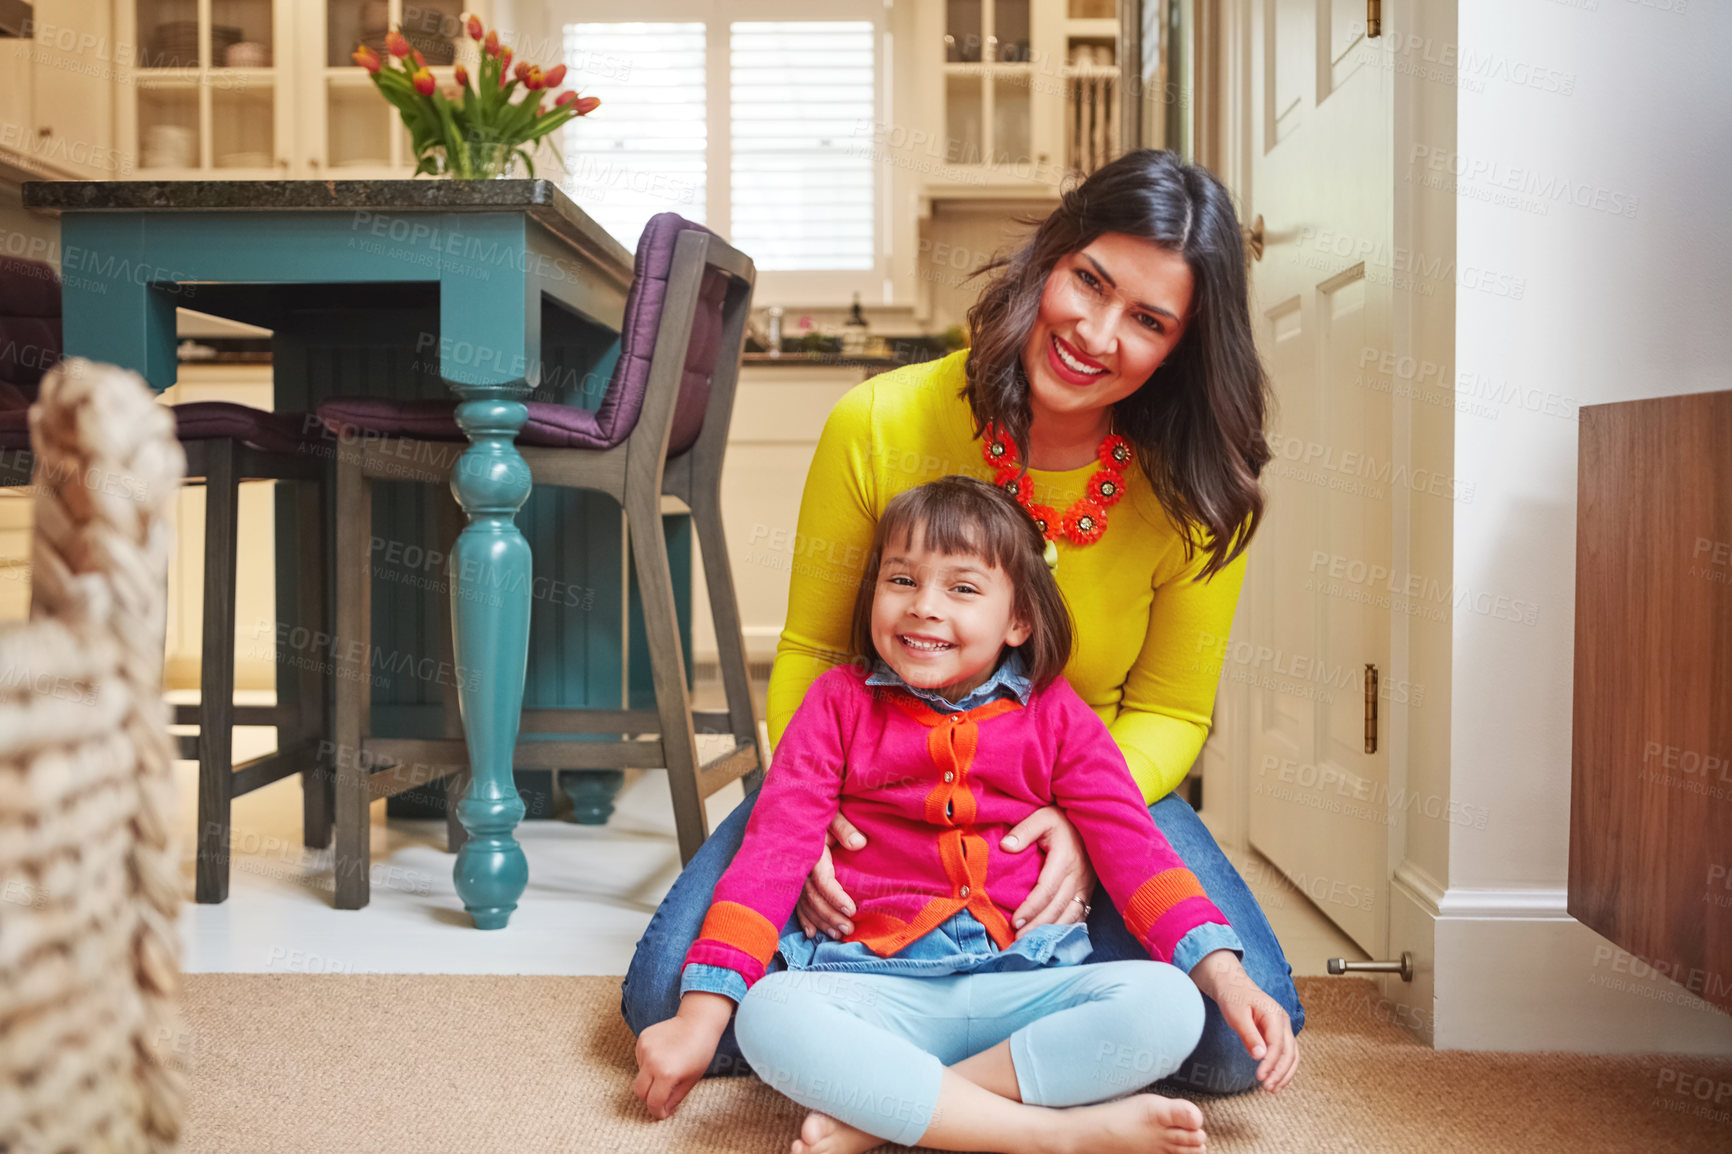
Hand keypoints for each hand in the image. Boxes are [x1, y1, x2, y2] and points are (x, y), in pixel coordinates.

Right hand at [632, 993, 731, 1118]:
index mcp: (666, 1074)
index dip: (657, 1112)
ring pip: (640, 1075)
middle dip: (649, 1099)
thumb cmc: (700, 1051)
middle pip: (640, 1091)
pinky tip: (663, 1056)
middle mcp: (652, 1061)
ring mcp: (644, 1048)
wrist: (698, 1021)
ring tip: (668, 1068)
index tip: (662, 1114)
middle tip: (661, 1097)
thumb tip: (663, 1111)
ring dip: (650, 1078)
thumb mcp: (691, 1080)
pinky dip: (648, 1064)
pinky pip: (640, 1059)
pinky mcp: (641, 1039)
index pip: (653, 1102)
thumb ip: (675, 1098)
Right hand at [797, 810, 864, 939]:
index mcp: (811, 852)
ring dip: (820, 921)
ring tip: (837, 934)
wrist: (801, 808)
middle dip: (831, 916)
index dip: (836, 897)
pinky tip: (811, 932)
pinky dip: (804, 918)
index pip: (823, 880)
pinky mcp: (793, 879)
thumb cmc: (824, 812)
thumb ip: (844, 828)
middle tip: (849, 929)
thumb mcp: (834, 814)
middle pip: (813, 897)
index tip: (852, 910)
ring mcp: (795, 875)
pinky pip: (796, 902)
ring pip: (804, 904)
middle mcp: (800, 867)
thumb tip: (859, 843)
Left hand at [999, 806, 1097, 939]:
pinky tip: (1054, 936)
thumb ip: (1024, 831)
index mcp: (1065, 859)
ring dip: (1052, 930)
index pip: (1046, 890)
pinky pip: (1081, 914)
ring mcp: (1086, 884)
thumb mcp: (1042, 817)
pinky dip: (1068, 927)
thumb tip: (1006, 846)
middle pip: (1057, 907)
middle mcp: (1078, 875)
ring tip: (1032, 942)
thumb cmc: (1062, 818)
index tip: (1015, 920)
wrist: (1092, 818)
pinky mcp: (1090, 889)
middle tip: (1019, 939)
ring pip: (1071, 915)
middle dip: (1038, 925)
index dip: (1031, 908)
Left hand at [1189, 949, 1298, 1092]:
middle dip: (1280, 1072)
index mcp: (1275, 1015)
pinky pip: (1287, 1052)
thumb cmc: (1233, 997)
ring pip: (1292, 1054)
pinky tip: (1278, 1081)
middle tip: (1267, 1088)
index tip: (1261, 1077)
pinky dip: (1285, 1067)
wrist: (1232, 983)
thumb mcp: (1237, 1015)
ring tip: (1273, 1089)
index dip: (1271, 1063)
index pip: (1278, 1044)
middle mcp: (1283, 1021)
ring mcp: (1283, 1027)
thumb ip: (1249, 1035)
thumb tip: (1260, 1056)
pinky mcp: (1278, 1032)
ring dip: (1285, 1073)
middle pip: (1289, 1052)